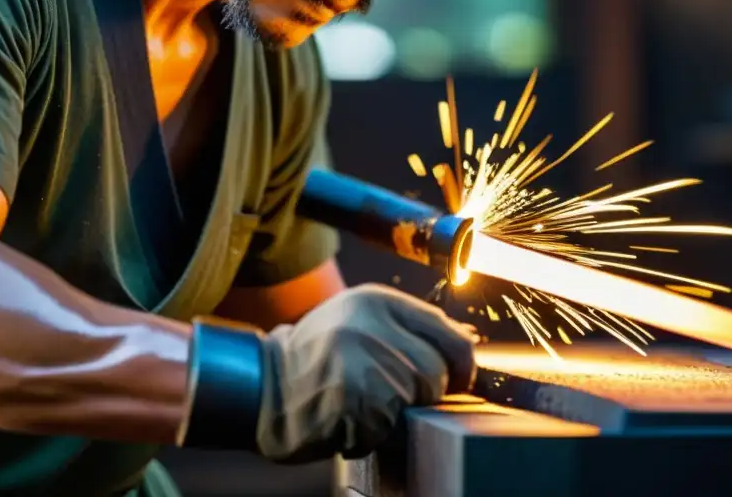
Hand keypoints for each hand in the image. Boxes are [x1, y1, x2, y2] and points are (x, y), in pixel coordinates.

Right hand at [255, 283, 476, 461]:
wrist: (263, 386)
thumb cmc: (317, 358)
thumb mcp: (361, 322)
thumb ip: (410, 328)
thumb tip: (467, 340)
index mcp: (378, 301)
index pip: (450, 335)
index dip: (460, 365)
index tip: (454, 379)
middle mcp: (372, 324)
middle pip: (436, 371)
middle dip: (421, 391)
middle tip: (386, 393)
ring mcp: (362, 360)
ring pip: (418, 399)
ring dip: (398, 412)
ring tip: (364, 402)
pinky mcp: (355, 397)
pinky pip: (391, 424)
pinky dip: (376, 431)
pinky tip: (351, 417)